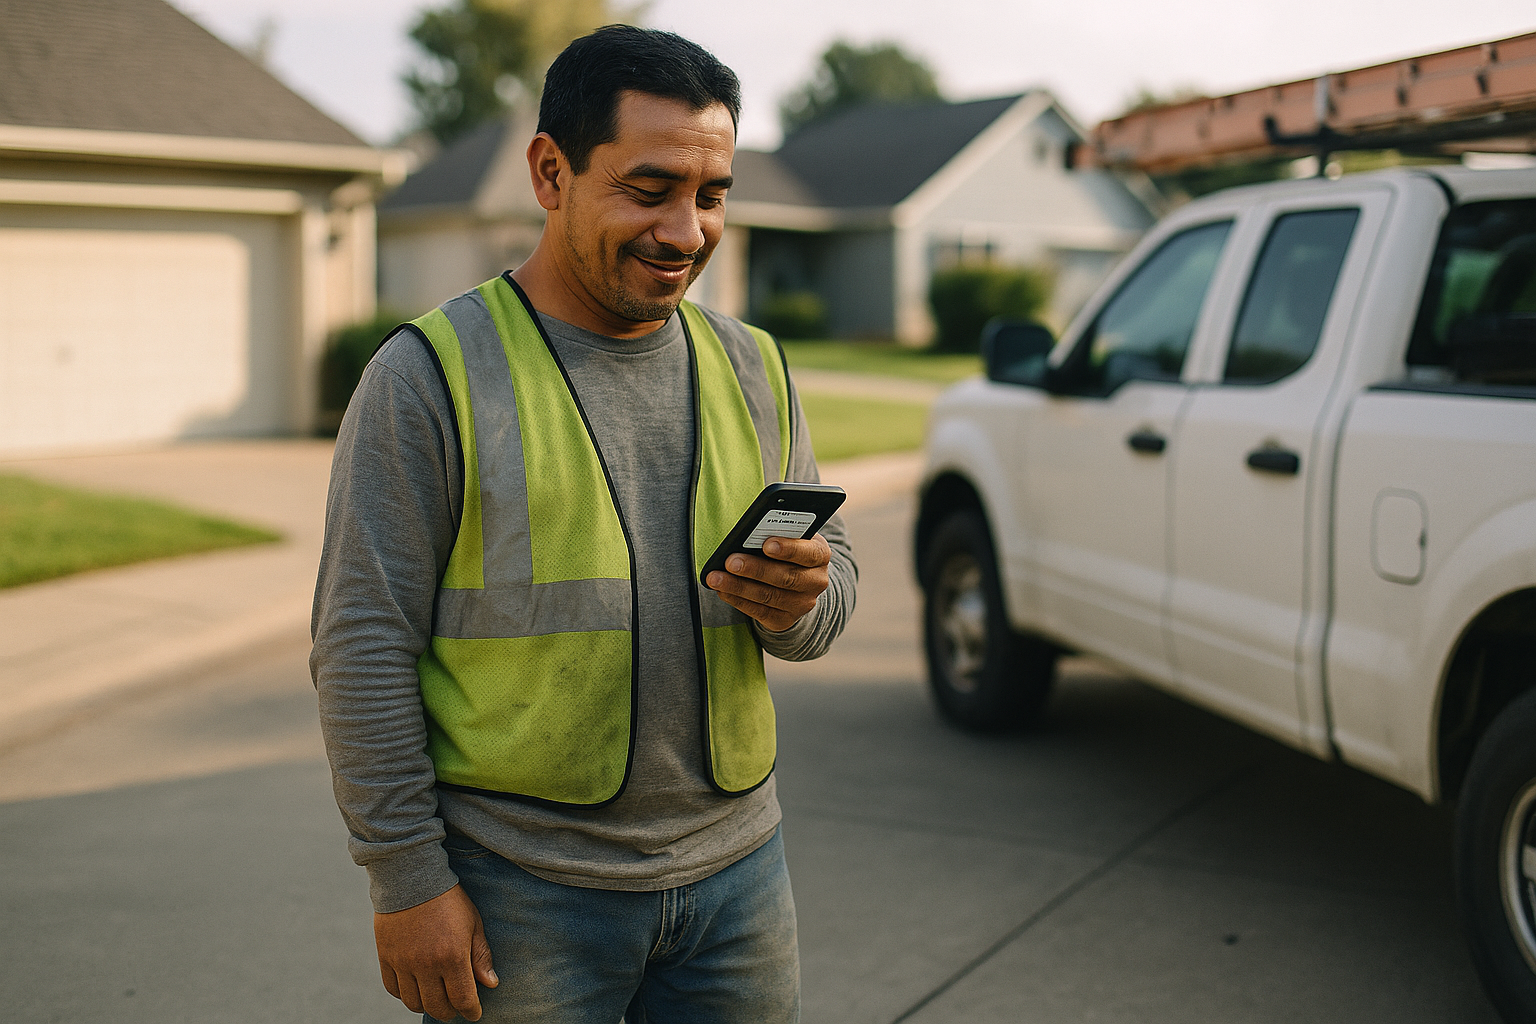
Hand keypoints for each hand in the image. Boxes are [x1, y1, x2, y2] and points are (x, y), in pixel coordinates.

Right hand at [374, 884, 497, 1021]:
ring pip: (413, 1002)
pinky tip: (415, 988)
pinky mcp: (386, 957)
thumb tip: (490, 984)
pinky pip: (393, 989)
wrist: (412, 878)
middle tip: (456, 1007)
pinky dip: (404, 995)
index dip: (471, 1011)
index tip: (475, 1013)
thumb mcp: (473, 923)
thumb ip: (481, 956)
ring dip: (427, 1006)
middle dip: (450, 1012)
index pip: (463, 999)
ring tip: (436, 999)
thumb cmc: (449, 899)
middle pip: (437, 1006)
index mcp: (452, 956)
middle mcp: (426, 964)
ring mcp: (403, 962)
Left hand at [705, 534, 830, 632]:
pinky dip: (738, 600)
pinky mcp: (785, 620)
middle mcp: (815, 582)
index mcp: (820, 555)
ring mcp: (801, 604)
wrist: (799, 583)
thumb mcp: (792, 537)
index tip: (766, 544)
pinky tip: (722, 591)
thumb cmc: (788, 550)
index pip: (808, 553)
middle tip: (730, 561)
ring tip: (716, 578)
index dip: (788, 549)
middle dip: (755, 569)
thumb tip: (748, 533)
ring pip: (769, 596)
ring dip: (739, 587)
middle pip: (785, 577)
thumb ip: (778, 533)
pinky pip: (759, 612)